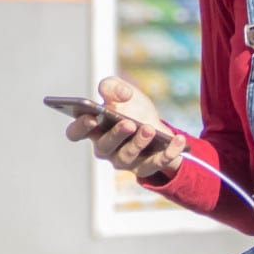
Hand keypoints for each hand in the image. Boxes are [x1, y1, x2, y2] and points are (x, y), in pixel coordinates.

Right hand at [67, 75, 183, 178]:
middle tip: (128, 123)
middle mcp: (105, 149)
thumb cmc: (132, 109)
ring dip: (139, 143)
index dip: (80, 127)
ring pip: (126, 158)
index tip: (90, 117)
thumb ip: (113, 86)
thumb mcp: (123, 91)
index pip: (75, 133)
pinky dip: (168, 152)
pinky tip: (179, 140)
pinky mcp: (146, 168)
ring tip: (149, 129)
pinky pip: (156, 164)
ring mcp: (124, 161)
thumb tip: (120, 94)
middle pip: (104, 147)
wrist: (156, 127)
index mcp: (93, 129)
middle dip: (116, 135)